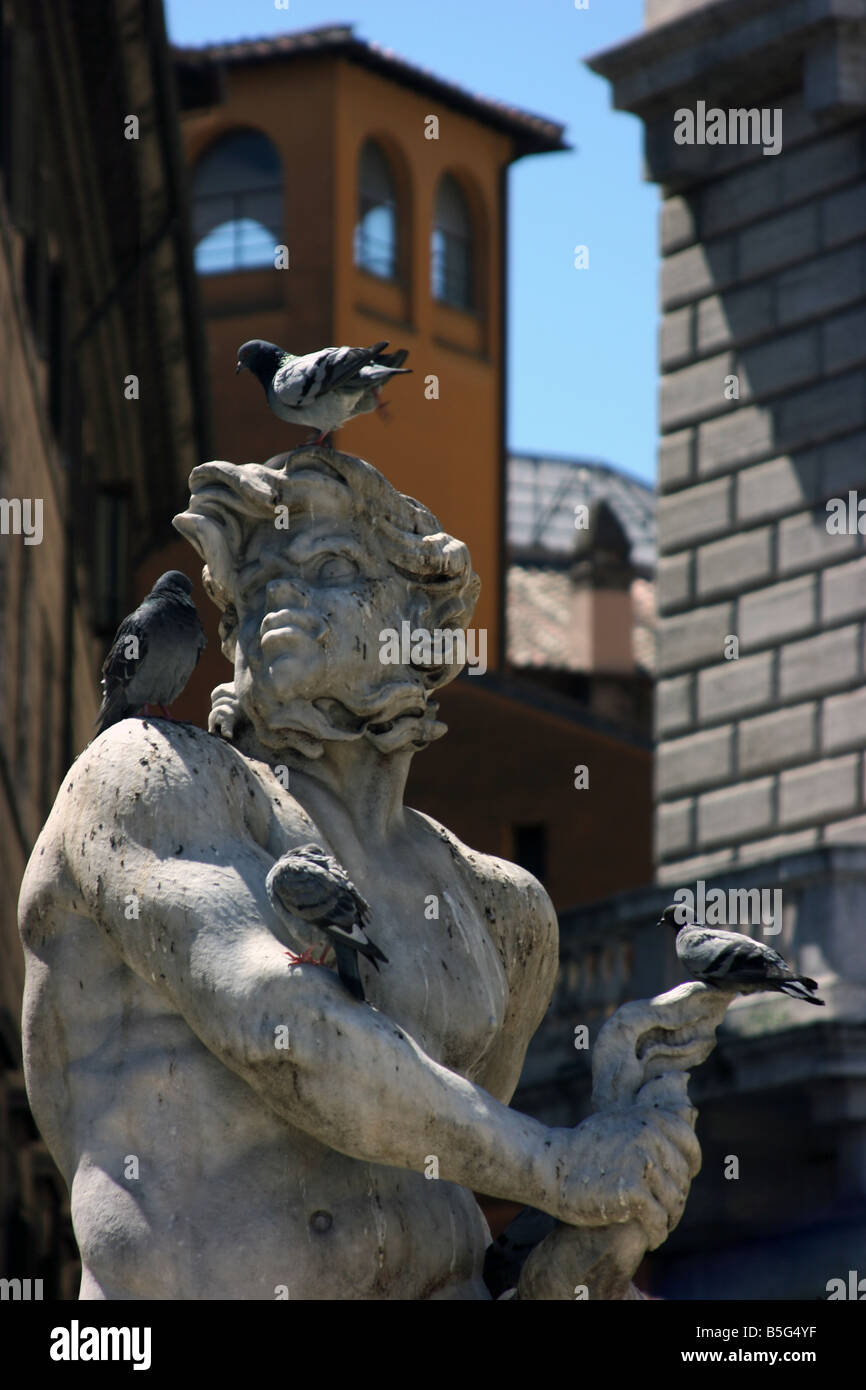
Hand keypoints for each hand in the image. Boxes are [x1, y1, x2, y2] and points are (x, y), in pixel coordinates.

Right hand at [552, 1102, 700, 1248]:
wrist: (549, 1166)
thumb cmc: (583, 1150)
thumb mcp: (619, 1124)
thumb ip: (649, 1125)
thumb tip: (687, 1116)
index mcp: (649, 1118)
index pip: (689, 1146)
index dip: (689, 1170)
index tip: (677, 1185)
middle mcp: (649, 1135)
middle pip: (682, 1180)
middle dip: (674, 1202)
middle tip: (659, 1215)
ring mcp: (642, 1161)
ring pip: (674, 1203)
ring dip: (666, 1221)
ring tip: (653, 1228)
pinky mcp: (632, 1190)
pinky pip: (659, 1221)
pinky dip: (656, 1235)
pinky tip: (649, 1239)